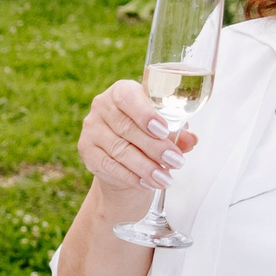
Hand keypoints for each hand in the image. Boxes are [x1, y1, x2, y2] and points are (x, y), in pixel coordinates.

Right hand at [76, 78, 197, 209]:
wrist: (122, 154)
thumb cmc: (147, 133)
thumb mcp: (165, 129)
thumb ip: (177, 132)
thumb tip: (190, 140)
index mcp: (121, 91)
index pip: (128, 98)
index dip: (146, 114)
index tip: (164, 131)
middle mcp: (102, 106)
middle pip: (127, 128)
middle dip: (154, 147)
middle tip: (176, 160)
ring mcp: (91, 128)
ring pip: (119, 150)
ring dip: (145, 167)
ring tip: (165, 179)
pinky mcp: (86, 150)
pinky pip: (109, 165)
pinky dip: (131, 177)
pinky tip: (147, 184)